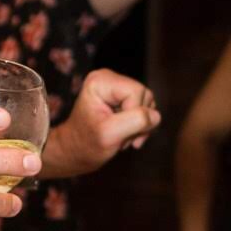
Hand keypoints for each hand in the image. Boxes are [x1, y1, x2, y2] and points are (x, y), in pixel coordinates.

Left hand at [43, 69, 158, 176]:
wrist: (75, 152)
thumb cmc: (86, 145)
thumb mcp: (110, 135)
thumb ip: (135, 122)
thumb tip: (156, 115)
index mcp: (101, 81)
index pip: (137, 92)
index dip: (135, 115)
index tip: (118, 132)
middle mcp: (108, 78)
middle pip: (145, 96)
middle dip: (139, 122)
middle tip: (122, 139)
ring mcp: (116, 87)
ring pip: (148, 104)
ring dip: (140, 126)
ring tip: (122, 138)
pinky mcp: (122, 97)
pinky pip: (145, 109)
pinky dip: (140, 126)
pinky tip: (126, 135)